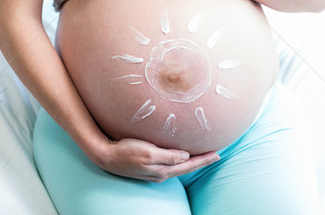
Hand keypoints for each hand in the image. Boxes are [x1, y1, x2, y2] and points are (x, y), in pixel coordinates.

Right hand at [98, 137, 219, 181]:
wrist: (107, 156)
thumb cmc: (126, 151)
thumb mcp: (148, 152)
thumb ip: (167, 156)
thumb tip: (186, 157)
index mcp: (163, 170)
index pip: (189, 165)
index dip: (203, 160)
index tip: (217, 154)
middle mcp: (161, 173)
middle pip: (186, 167)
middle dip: (202, 161)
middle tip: (216, 155)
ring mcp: (154, 171)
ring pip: (179, 167)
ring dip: (192, 161)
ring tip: (203, 156)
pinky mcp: (148, 167)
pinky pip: (170, 165)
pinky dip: (179, 160)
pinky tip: (181, 156)